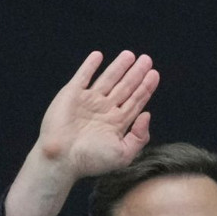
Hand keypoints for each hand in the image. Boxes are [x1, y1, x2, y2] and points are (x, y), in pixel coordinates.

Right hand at [5, 50, 159, 215]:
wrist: (62, 157)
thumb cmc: (91, 160)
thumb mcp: (123, 155)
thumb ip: (138, 137)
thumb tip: (147, 114)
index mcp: (116, 124)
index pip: (135, 102)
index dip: (145, 88)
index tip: (155, 74)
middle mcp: (104, 111)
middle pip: (125, 88)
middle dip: (136, 74)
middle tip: (147, 59)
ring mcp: (88, 101)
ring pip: (108, 79)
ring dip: (119, 66)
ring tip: (130, 55)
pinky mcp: (72, 94)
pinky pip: (83, 76)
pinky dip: (89, 66)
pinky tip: (98, 56)